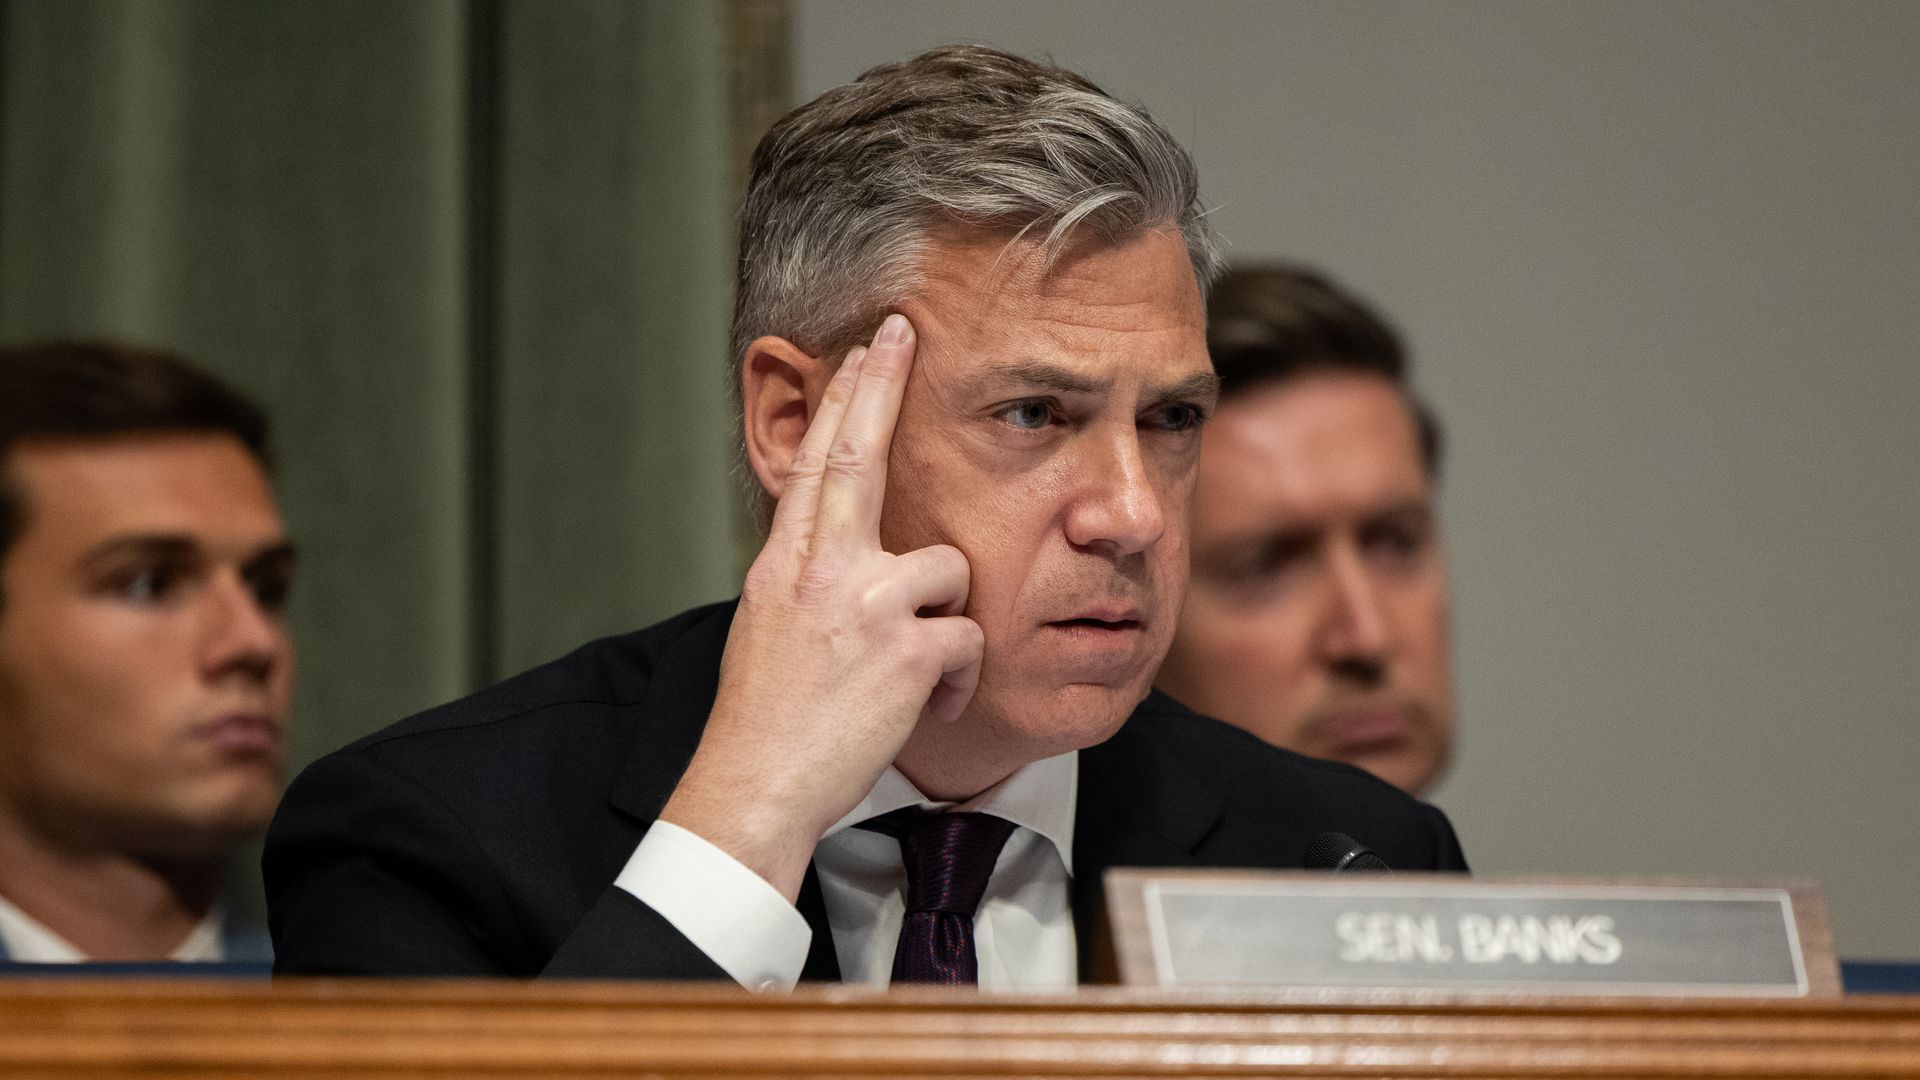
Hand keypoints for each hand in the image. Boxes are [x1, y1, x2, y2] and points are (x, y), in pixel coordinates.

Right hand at [659, 314, 981, 900]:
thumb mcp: (771, 625)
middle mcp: (821, 569)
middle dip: (881, 386)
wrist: (758, 783)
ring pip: (950, 568)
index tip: (866, 350)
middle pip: (858, 455)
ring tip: (916, 670)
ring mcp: (865, 603)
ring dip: (947, 620)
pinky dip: (959, 677)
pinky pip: (967, 638)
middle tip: (902, 331)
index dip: (846, 400)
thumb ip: (810, 575)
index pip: (819, 462)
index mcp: (785, 563)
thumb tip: (840, 541)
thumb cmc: (769, 716)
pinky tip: (931, 705)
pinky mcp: (907, 648)